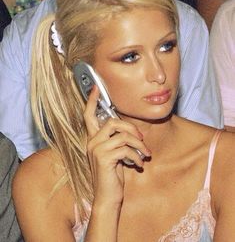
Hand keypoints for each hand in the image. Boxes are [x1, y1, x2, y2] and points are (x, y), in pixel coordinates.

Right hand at [84, 86, 150, 206]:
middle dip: (131, 128)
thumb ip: (118, 141)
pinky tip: (139, 165)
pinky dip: (136, 157)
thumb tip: (132, 132)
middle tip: (141, 139)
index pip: (88, 115)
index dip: (92, 100)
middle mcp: (91, 142)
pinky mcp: (103, 158)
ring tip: (145, 155)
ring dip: (139, 145)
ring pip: (122, 136)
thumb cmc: (113, 175)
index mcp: (93, 139)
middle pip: (112, 122)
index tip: (97, 87)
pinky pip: (126, 150)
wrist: (108, 197)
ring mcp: (96, 150)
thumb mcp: (115, 154)